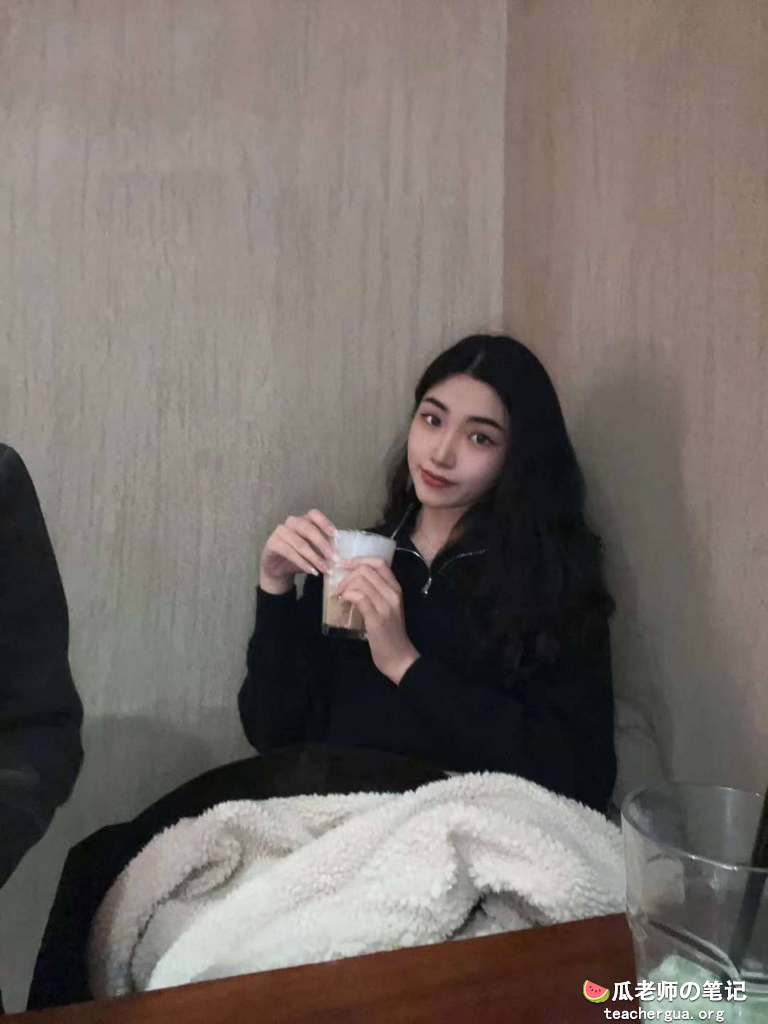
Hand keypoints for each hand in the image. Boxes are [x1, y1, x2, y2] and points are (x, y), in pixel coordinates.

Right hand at [259, 509, 336, 594]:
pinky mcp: (272, 543)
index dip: (325, 523)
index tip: (336, 536)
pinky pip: (289, 552)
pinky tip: (311, 571)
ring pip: (300, 543)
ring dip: (314, 557)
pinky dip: (302, 562)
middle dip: (322, 544)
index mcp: (303, 520)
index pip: (314, 515)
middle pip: (308, 529)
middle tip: (334, 558)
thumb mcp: (315, 552)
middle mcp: (291, 522)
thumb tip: (339, 554)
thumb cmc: (299, 558)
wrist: (278, 570)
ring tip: (324, 569)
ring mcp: (280, 531)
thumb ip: (324, 549)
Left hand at [333, 557, 419, 684]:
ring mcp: (386, 606)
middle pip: (366, 570)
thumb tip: (351, 581)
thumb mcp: (385, 608)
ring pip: (361, 581)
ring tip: (338, 595)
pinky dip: (347, 595)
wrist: (399, 657)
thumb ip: (374, 593)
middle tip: (338, 586)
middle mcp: (393, 594)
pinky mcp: (377, 619)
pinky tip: (342, 601)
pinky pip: (360, 597)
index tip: (345, 565)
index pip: (379, 562)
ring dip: (344, 585)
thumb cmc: (389, 633)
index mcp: (396, 589)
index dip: (359, 560)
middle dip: (347, 575)